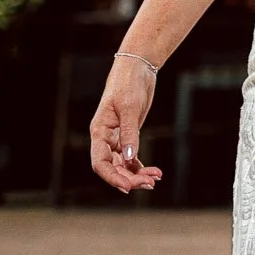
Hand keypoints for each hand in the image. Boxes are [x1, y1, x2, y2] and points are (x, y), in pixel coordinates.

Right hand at [88, 55, 163, 192]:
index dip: (111, 177)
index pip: (100, 162)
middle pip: (112, 167)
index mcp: (99, 131)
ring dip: (137, 174)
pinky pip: (131, 158)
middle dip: (129, 178)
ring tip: (155, 179)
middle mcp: (105, 138)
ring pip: (123, 164)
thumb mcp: (130, 107)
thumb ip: (130, 133)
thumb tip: (130, 159)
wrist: (137, 67)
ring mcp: (116, 138)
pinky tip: (154, 172)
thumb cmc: (128, 83)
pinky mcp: (128, 135)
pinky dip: (140, 166)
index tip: (128, 187)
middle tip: (149, 183)